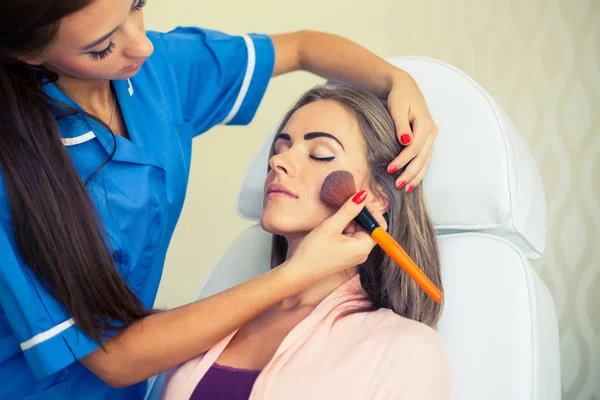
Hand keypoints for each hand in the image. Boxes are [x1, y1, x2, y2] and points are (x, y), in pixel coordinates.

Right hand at [287, 192, 384, 280]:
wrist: (299, 271)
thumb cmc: (314, 252)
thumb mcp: (331, 227)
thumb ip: (348, 210)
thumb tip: (363, 195)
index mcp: (363, 247)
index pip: (379, 226)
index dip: (372, 211)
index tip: (359, 201)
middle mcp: (362, 253)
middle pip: (369, 227)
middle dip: (358, 215)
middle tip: (343, 207)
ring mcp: (354, 254)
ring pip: (358, 231)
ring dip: (348, 222)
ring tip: (333, 221)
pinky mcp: (346, 254)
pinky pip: (350, 237)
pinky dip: (343, 229)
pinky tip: (331, 229)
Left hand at [386, 71, 438, 191]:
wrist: (405, 88)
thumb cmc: (399, 97)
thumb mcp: (397, 108)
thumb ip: (401, 126)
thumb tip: (405, 141)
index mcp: (425, 125)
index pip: (414, 148)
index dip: (402, 160)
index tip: (390, 169)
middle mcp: (432, 132)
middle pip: (422, 158)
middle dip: (410, 173)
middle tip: (398, 185)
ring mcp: (432, 137)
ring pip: (426, 161)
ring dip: (417, 176)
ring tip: (406, 189)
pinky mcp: (428, 140)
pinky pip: (425, 159)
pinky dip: (420, 171)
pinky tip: (412, 182)